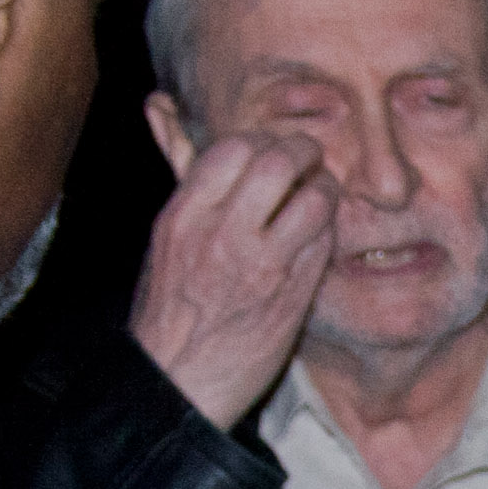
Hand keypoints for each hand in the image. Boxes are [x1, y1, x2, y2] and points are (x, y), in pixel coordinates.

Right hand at [130, 133, 337, 428]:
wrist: (177, 383)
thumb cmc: (168, 309)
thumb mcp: (165, 234)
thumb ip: (180, 172)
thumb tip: (160, 105)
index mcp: (184, 216)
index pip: (233, 148)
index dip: (260, 140)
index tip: (268, 150)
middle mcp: (222, 235)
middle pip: (278, 162)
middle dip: (302, 152)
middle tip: (309, 161)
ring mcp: (261, 266)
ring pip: (313, 200)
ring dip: (324, 190)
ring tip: (319, 196)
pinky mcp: (293, 296)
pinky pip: (324, 243)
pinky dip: (327, 230)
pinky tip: (318, 235)